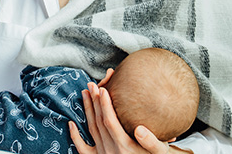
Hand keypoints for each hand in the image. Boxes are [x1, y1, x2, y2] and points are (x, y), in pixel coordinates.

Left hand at [68, 82, 186, 153]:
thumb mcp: (160, 151)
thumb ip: (151, 142)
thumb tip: (140, 129)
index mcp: (125, 146)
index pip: (110, 121)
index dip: (105, 104)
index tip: (102, 89)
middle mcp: (111, 150)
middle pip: (98, 122)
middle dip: (94, 102)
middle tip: (91, 85)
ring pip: (91, 130)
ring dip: (87, 111)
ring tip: (85, 93)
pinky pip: (82, 148)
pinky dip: (75, 136)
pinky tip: (70, 123)